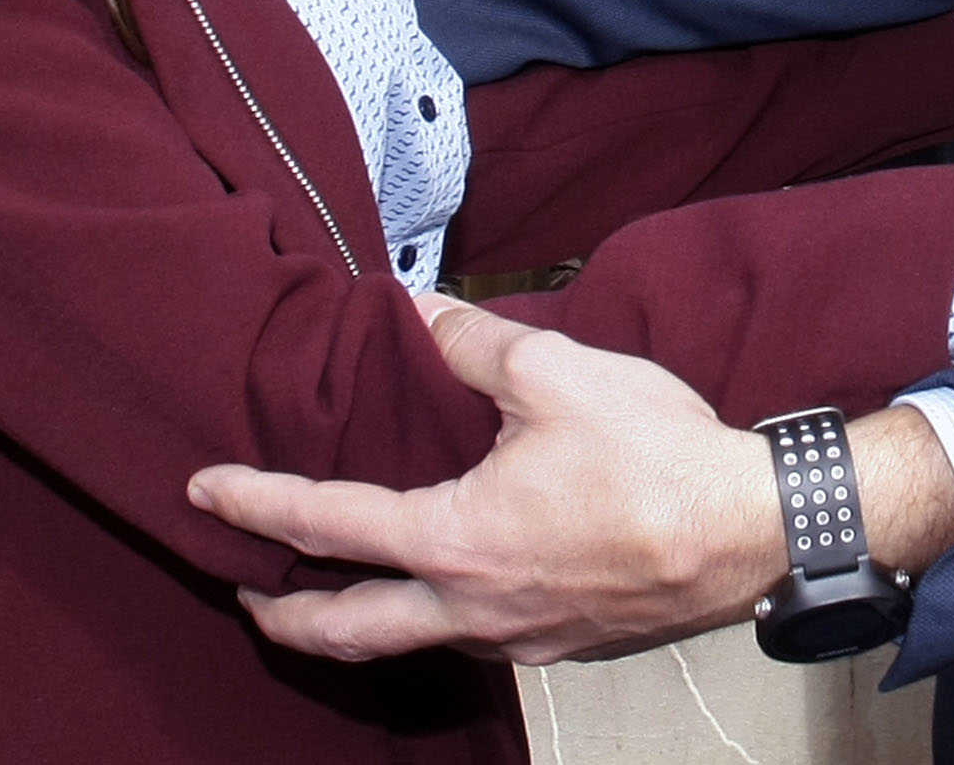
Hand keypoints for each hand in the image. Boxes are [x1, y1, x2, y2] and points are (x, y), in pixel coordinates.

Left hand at [190, 293, 779, 665]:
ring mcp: (517, 639)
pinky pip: (473, 641)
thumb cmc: (657, 454)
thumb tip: (418, 307)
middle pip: (345, 631)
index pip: (325, 524)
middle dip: (282, 615)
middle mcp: (471, 607)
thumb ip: (473, 342)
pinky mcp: (561, 646)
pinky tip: (449, 582)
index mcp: (454, 540)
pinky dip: (432, 617)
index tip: (202, 491)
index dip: (255, 504)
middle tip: (245, 589)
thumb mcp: (555, 371)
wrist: (751, 529)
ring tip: (340, 582)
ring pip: (412, 642)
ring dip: (360, 619)